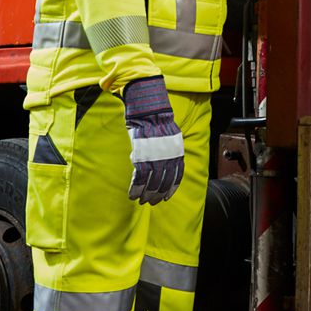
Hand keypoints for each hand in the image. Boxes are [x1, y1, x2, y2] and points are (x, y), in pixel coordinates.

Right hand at [121, 76, 183, 204]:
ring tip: (141, 201)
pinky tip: (132, 194)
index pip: (177, 175)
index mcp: (177, 151)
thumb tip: (165, 163)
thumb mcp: (171, 135)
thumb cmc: (156, 120)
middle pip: (164, 181)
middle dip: (157, 194)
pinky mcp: (142, 154)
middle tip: (151, 202)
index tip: (165, 197)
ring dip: (146, 194)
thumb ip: (170, 150)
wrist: (148, 107)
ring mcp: (155, 155)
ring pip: (152, 182)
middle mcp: (169, 155)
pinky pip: (139, 177)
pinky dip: (136, 188)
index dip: (171, 188)